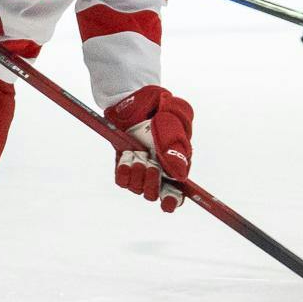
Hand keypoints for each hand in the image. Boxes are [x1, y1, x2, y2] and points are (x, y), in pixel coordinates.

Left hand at [104, 85, 193, 211]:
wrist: (139, 100)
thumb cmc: (163, 111)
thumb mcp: (175, 125)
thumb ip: (177, 150)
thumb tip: (180, 176)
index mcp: (177, 167)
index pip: (177, 195)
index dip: (173, 202)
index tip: (167, 202)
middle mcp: (159, 172)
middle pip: (155, 195)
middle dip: (152, 183)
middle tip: (151, 166)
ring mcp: (141, 169)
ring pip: (137, 188)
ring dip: (137, 174)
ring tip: (139, 154)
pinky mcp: (125, 165)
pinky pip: (122, 180)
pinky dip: (124, 172)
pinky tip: (128, 158)